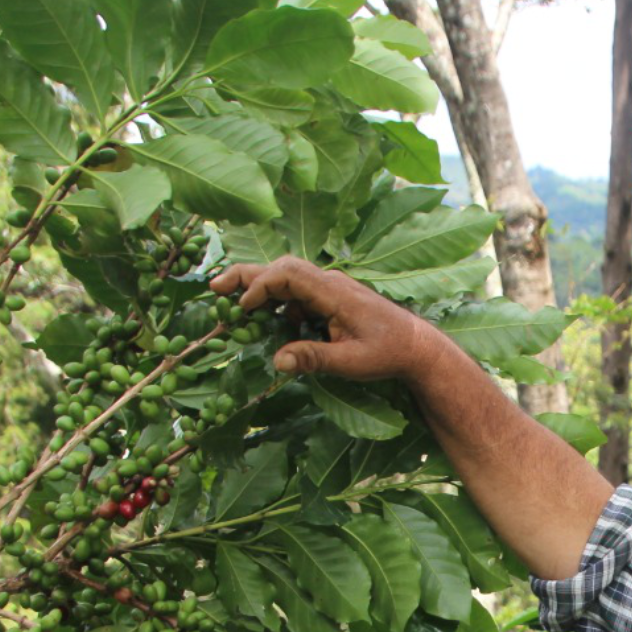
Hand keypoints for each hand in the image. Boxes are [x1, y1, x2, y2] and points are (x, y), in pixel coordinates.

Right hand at [207, 258, 450, 382]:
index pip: (287, 275)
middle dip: (247, 276)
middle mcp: (330, 283)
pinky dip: (279, 303)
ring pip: (287, 279)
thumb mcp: (349, 362)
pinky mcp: (331, 298)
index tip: (242, 308)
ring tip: (235, 308)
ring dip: (261, 291)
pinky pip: (298, 293)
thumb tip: (277, 361)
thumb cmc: (387, 353)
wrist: (417, 347)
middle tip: (214, 289)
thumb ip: (313, 359)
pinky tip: (274, 325)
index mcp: (334, 292)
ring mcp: (330, 288)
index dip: (260, 287)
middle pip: (281, 268)